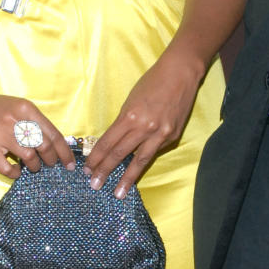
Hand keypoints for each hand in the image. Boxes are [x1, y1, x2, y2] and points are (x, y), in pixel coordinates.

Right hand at [0, 85, 75, 178]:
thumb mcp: (18, 107)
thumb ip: (35, 122)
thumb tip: (56, 145)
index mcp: (26, 109)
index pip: (53, 133)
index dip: (64, 152)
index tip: (70, 164)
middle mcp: (14, 120)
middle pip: (44, 146)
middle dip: (51, 160)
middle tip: (49, 164)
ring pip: (29, 157)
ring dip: (34, 166)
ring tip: (31, 165)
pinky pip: (7, 168)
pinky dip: (15, 173)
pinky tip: (15, 170)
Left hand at [83, 49, 203, 195]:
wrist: (180, 74)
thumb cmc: (152, 83)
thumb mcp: (131, 101)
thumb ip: (124, 123)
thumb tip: (115, 143)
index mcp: (129, 116)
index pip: (108, 142)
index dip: (96, 157)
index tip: (88, 169)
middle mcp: (144, 128)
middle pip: (120, 154)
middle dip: (105, 171)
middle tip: (95, 185)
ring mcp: (160, 134)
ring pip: (139, 161)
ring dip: (127, 179)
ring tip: (118, 193)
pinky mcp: (172, 137)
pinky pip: (155, 152)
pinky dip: (144, 161)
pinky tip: (137, 171)